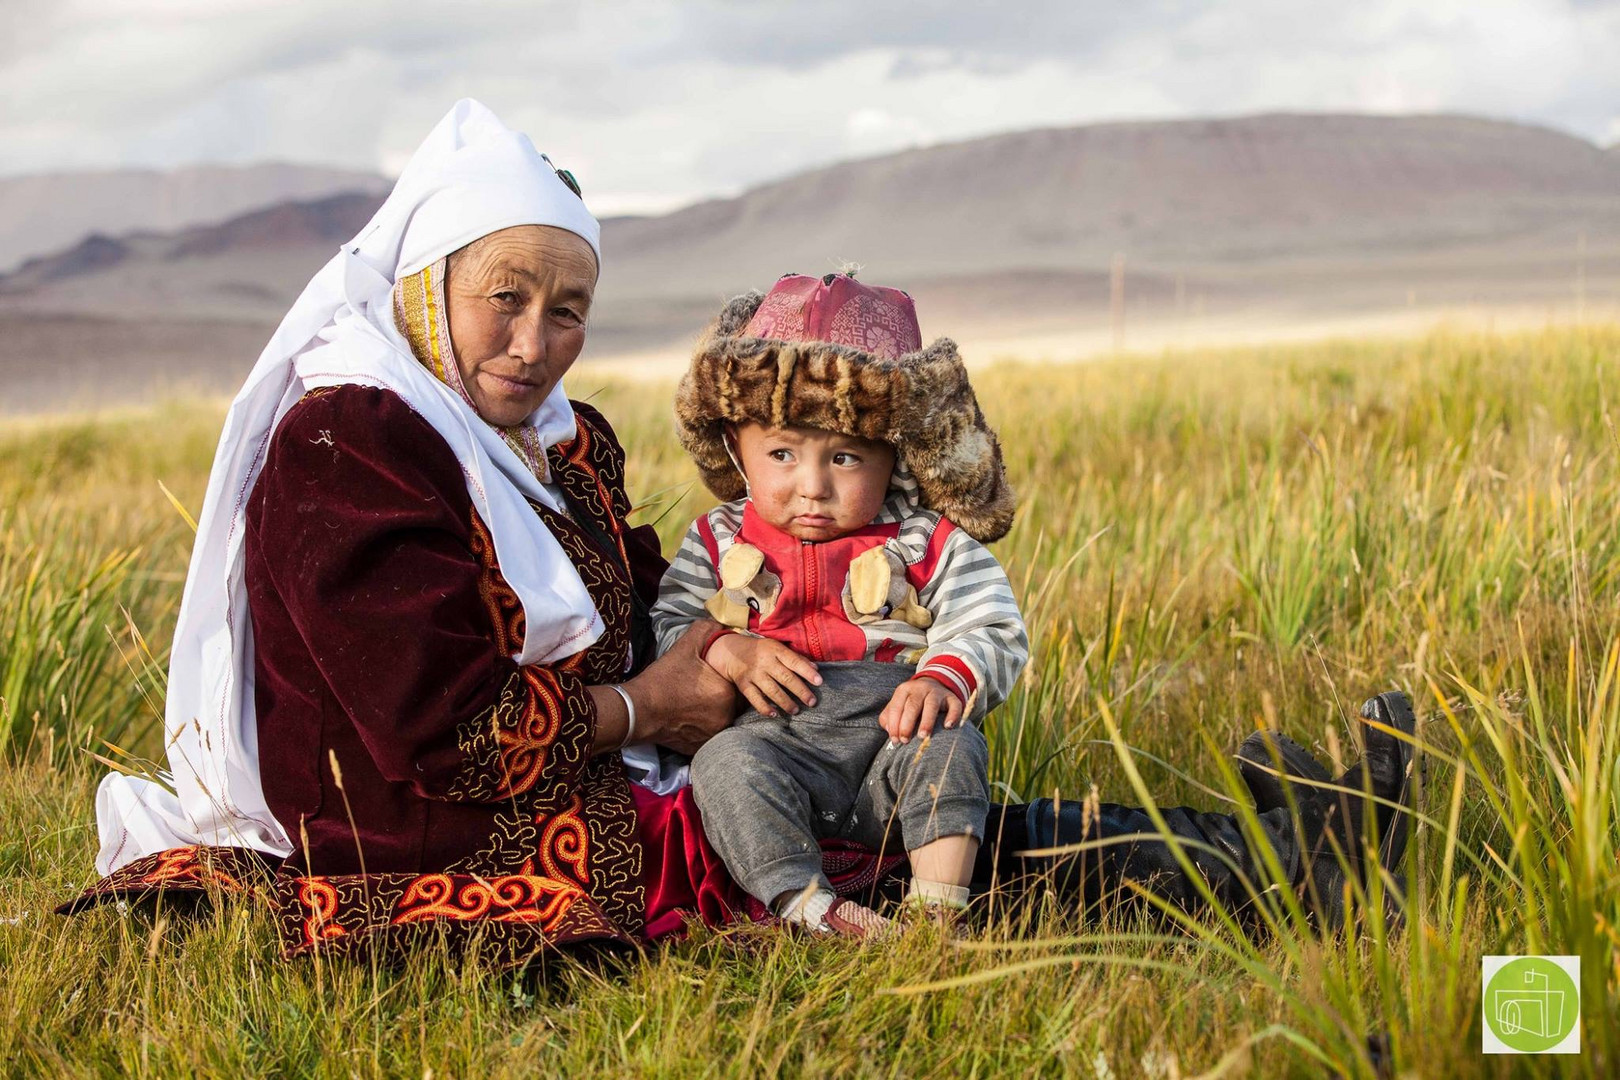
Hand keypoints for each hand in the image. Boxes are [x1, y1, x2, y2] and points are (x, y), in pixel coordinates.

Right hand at [620, 620, 737, 754]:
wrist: (638, 710)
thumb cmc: (663, 679)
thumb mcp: (684, 647)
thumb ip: (706, 631)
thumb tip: (719, 624)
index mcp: (726, 693)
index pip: (737, 685)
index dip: (724, 680)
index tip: (710, 678)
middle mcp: (724, 717)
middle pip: (730, 704)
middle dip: (719, 697)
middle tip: (699, 690)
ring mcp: (712, 735)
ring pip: (719, 720)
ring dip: (711, 713)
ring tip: (692, 704)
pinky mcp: (699, 747)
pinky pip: (706, 735)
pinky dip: (700, 728)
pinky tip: (686, 718)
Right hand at [705, 633, 821, 717]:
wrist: (731, 652)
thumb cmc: (762, 651)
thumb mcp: (777, 648)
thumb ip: (796, 658)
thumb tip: (816, 668)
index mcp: (775, 650)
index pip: (794, 661)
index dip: (807, 672)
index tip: (820, 682)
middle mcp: (764, 662)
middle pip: (785, 678)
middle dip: (800, 691)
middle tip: (812, 702)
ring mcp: (753, 674)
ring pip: (771, 690)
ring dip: (785, 702)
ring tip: (796, 711)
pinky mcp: (744, 685)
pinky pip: (754, 699)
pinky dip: (764, 708)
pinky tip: (774, 714)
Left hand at [879, 678, 962, 742]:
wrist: (934, 684)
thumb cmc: (912, 701)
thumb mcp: (898, 704)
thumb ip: (889, 717)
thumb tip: (890, 731)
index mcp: (904, 690)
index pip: (896, 707)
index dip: (894, 724)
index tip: (895, 740)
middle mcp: (920, 689)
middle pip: (912, 705)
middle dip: (907, 724)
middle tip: (905, 741)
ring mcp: (937, 692)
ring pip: (931, 705)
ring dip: (927, 721)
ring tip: (923, 736)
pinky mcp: (952, 697)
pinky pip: (954, 705)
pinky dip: (952, 715)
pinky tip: (948, 726)